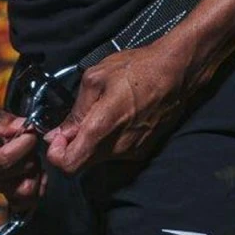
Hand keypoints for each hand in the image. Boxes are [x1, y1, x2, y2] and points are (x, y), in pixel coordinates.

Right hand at [0, 87, 44, 209]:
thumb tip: (23, 126)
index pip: (4, 160)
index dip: (24, 145)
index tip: (30, 129)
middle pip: (18, 172)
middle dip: (30, 151)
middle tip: (27, 132)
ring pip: (25, 187)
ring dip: (34, 165)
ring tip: (27, 145)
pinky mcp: (0, 184)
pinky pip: (25, 194)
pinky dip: (36, 181)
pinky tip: (35, 162)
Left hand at [43, 42, 194, 174]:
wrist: (177, 72)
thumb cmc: (137, 69)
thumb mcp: (95, 78)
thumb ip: (75, 111)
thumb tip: (58, 134)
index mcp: (102, 129)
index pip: (69, 165)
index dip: (56, 155)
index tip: (57, 138)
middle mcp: (117, 147)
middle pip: (82, 164)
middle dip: (72, 147)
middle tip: (75, 123)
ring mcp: (132, 151)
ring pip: (99, 158)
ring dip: (91, 143)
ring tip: (100, 114)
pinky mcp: (143, 150)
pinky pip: (115, 153)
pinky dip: (108, 141)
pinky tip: (116, 118)